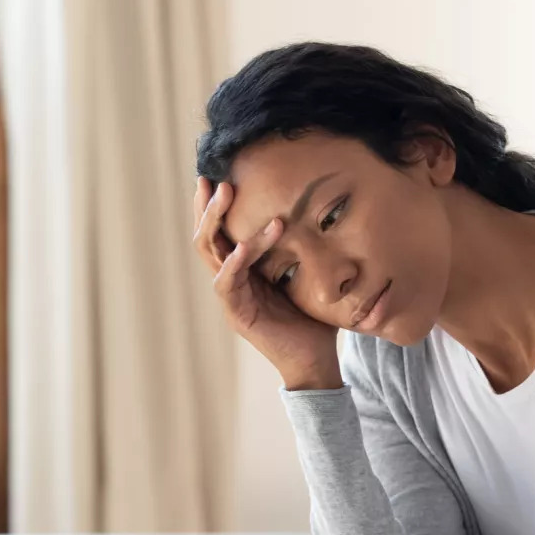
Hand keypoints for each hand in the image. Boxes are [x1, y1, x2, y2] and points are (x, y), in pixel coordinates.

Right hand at [193, 176, 342, 389]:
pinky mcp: (238, 314)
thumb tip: (328, 211)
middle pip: (207, 237)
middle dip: (208, 207)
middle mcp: (232, 281)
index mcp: (244, 271)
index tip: (218, 174)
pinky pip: (227, 283)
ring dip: (217, 222)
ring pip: (212, 253)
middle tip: (214, 178)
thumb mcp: (309, 274)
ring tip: (227, 194)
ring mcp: (232, 297)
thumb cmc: (313, 317)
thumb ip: (306, 247)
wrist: (315, 360)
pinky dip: (234, 262)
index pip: (221, 232)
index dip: (215, 206)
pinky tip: (241, 246)